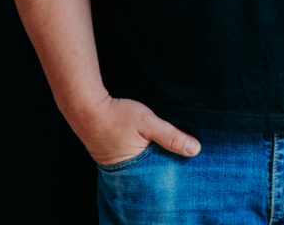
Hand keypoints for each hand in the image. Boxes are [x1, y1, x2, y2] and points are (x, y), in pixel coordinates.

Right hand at [74, 94, 201, 164]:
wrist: (87, 108)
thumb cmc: (118, 115)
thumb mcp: (148, 122)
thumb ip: (171, 136)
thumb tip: (195, 149)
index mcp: (136, 170)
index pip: (162, 176)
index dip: (175, 168)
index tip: (189, 161)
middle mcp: (126, 173)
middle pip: (152, 172)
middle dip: (165, 164)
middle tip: (182, 153)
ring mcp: (118, 166)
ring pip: (142, 166)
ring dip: (153, 158)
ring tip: (166, 147)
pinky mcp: (112, 156)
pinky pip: (132, 160)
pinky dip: (142, 154)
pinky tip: (150, 145)